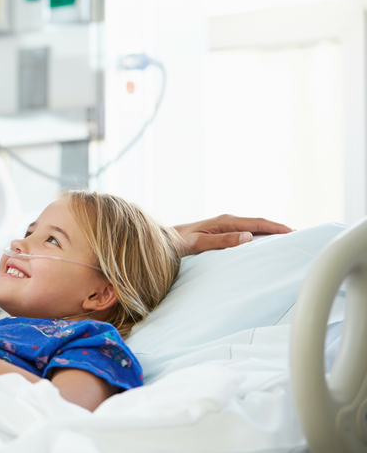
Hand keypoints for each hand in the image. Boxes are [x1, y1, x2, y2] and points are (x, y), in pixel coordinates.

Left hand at [174, 214, 292, 255]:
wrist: (165, 240)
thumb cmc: (179, 242)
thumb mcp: (199, 242)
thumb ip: (222, 240)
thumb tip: (249, 238)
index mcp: (225, 221)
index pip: (258, 223)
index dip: (277, 228)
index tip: (295, 233)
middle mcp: (228, 221)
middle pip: (260, 224)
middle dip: (280, 229)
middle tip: (301, 238)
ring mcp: (226, 226)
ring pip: (255, 228)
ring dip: (271, 234)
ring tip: (289, 242)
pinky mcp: (223, 232)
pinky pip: (247, 234)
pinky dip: (260, 237)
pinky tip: (266, 246)